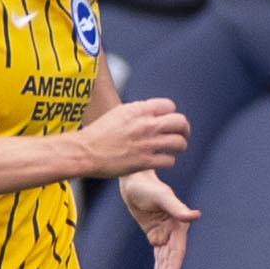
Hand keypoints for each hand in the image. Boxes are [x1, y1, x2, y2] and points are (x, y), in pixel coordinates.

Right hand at [73, 97, 188, 178]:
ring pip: (179, 143)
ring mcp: (147, 144)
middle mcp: (146, 125)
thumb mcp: (119, 113)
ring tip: (175, 148)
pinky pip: (169, 161)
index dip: (170, 114)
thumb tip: (152, 112)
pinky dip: (168, 161)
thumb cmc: (99, 133)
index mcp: (139, 110)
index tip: (167, 121)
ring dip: (180, 146)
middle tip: (182, 134)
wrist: (85, 152)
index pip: (170, 106)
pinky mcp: (145, 162)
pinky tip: (162, 160)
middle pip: (180, 123)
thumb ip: (138, 111)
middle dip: (184, 129)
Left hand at [121, 170, 200, 268]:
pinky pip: (158, 256)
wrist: (134, 179)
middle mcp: (175, 231)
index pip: (176, 252)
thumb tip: (194, 216)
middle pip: (171, 260)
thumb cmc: (147, 184)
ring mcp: (166, 235)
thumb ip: (177, 208)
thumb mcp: (161, 195)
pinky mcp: (156, 235)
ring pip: (165, 261)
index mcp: (180, 224)